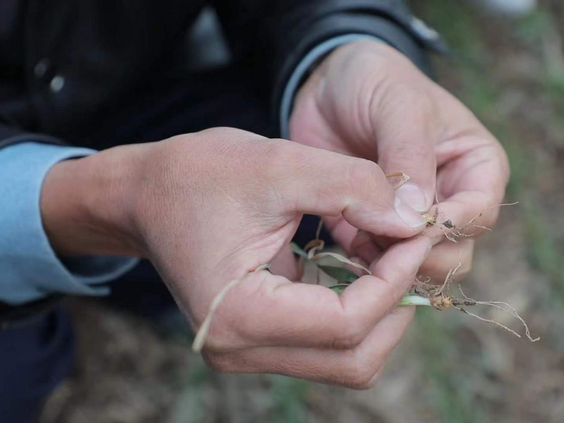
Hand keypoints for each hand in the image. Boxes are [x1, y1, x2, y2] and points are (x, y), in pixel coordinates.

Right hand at [40, 127, 430, 387]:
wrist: (146, 194)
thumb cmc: (197, 175)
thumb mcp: (277, 164)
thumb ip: (352, 186)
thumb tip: (416, 218)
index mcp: (240, 314)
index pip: (347, 322)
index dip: (396, 278)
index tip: (417, 231)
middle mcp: (241, 349)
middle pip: (355, 358)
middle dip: (397, 302)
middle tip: (411, 245)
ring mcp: (248, 352)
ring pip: (348, 359)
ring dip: (382, 310)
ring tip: (391, 252)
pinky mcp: (257, 341)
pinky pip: (328, 344)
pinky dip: (359, 309)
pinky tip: (364, 263)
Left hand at [290, 41, 509, 281]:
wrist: (328, 86)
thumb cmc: (376, 81)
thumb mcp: (398, 104)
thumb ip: (410, 156)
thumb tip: (417, 216)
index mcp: (477, 167)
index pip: (479, 214)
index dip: (447, 226)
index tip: (409, 224)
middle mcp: (453, 201)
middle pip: (454, 254)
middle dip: (418, 254)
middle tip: (377, 235)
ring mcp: (415, 223)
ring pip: (420, 269)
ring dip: (389, 264)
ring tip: (356, 234)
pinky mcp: (376, 234)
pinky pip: (379, 268)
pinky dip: (363, 266)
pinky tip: (343, 243)